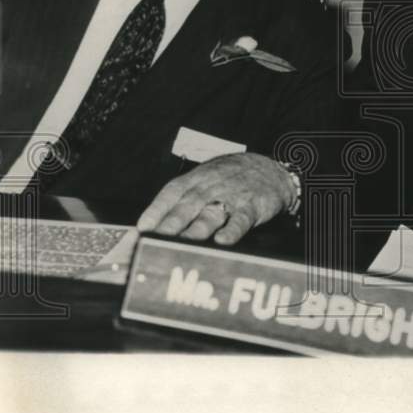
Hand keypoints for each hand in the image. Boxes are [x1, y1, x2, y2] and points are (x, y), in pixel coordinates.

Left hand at [136, 152, 295, 244]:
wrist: (271, 169)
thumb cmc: (231, 178)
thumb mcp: (205, 179)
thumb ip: (181, 200)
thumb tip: (151, 225)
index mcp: (195, 180)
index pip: (171, 193)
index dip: (155, 210)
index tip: (142, 228)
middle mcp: (210, 188)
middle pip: (186, 207)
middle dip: (170, 224)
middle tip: (155, 241)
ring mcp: (231, 197)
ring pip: (210, 215)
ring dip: (195, 230)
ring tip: (182, 244)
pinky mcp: (252, 206)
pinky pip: (240, 219)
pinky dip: (232, 230)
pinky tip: (222, 241)